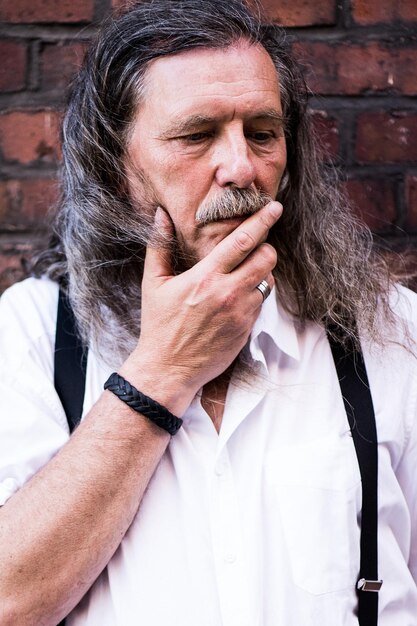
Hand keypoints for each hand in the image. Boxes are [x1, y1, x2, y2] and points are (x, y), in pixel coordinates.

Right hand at [122, 201, 281, 414]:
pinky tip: (238, 296)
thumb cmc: (159, 325)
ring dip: (262, 272)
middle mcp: (227, 293)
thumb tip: (161, 215)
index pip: (242, 241)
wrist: (169, 368)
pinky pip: (262, 303)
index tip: (274, 207)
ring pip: (268, 280)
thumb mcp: (154, 283)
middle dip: (266, 247)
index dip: (262, 220)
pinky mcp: (246, 329)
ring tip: (244, 273)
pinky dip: (255, 294)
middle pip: (266, 258)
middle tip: (256, 246)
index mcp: (205, 277)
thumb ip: (159, 246)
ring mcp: (240, 313)